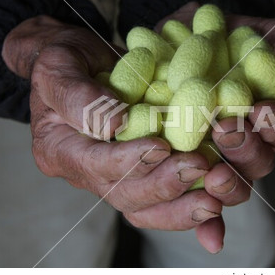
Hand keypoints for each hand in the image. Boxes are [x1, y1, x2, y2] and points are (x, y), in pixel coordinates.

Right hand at [2, 16, 222, 248]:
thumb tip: (114, 124)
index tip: (161, 146)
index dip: (130, 160)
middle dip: (164, 185)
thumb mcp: (59, 66)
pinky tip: (215, 213)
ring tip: (214, 202)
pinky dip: (187, 209)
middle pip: (125, 196)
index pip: (95, 164)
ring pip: (146, 209)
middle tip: (199, 167)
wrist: (84, 65)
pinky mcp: (139, 174)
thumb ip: (77, 93)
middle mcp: (87, 174)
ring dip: (181, 209)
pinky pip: (162, 202)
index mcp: (61, 151)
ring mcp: (114, 179)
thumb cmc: (66, 61)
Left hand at [156, 2, 274, 251]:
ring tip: (212, 174)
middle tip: (226, 130)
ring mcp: (217, 160)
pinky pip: (202, 206)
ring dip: (228, 186)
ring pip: (234, 186)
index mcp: (266, 116)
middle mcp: (245, 145)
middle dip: (246, 150)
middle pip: (259, 162)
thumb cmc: (219, 36)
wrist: (173, 43)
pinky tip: (211, 239)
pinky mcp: (187, 171)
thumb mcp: (254, 30)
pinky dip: (210, 226)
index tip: (262, 110)